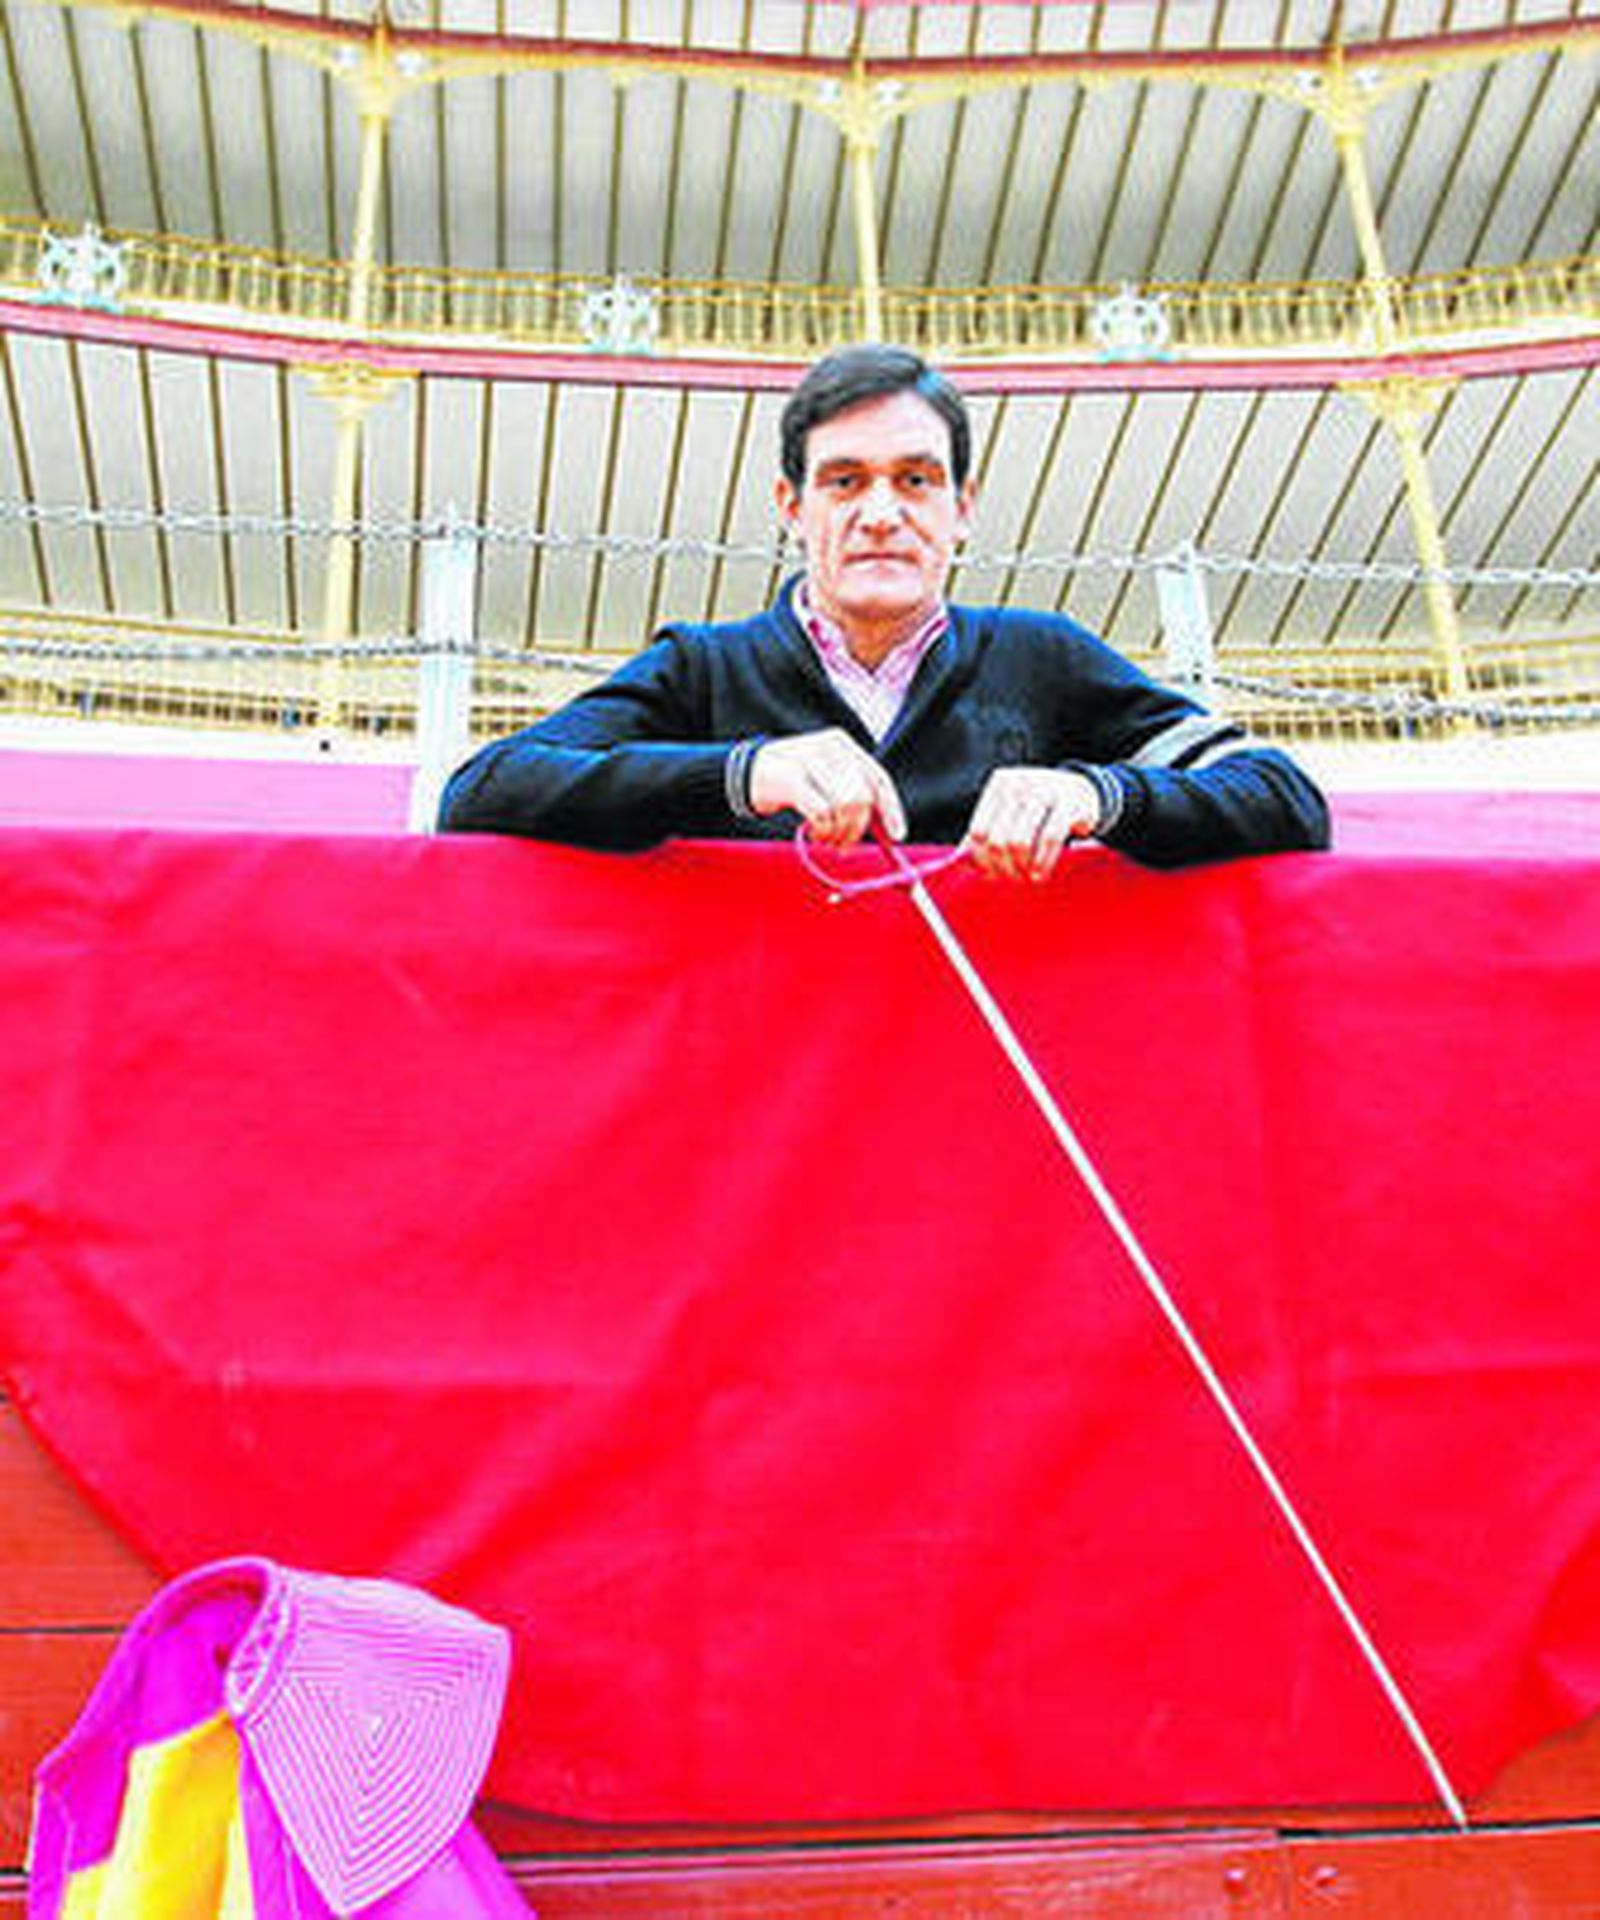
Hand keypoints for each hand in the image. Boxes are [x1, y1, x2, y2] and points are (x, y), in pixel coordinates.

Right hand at [749, 729, 906, 847]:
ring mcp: (810, 760)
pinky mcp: (792, 779)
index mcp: (843, 745)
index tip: (896, 837)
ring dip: (838, 832)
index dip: (891, 810)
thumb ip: (855, 798)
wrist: (746, 772)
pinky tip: (813, 832)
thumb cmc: (794, 781)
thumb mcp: (827, 780)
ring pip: (845, 806)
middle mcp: (830, 748)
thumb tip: (888, 833)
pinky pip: (822, 813)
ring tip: (825, 837)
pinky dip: (822, 830)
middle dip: (858, 829)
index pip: (878, 779)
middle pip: (863, 797)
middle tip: (845, 846)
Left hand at [965, 767, 1103, 881]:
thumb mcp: (1010, 813)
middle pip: (998, 840)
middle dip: (1003, 866)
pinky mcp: (1069, 803)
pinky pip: (1049, 840)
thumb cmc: (1038, 810)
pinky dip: (1042, 862)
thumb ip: (986, 834)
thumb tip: (958, 865)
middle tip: (1013, 878)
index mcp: (999, 785)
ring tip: (1028, 878)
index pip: (978, 831)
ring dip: (1022, 867)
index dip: (982, 859)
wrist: (1083, 791)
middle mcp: (1019, 784)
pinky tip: (1040, 874)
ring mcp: (1044, 791)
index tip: (991, 874)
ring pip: (1020, 842)